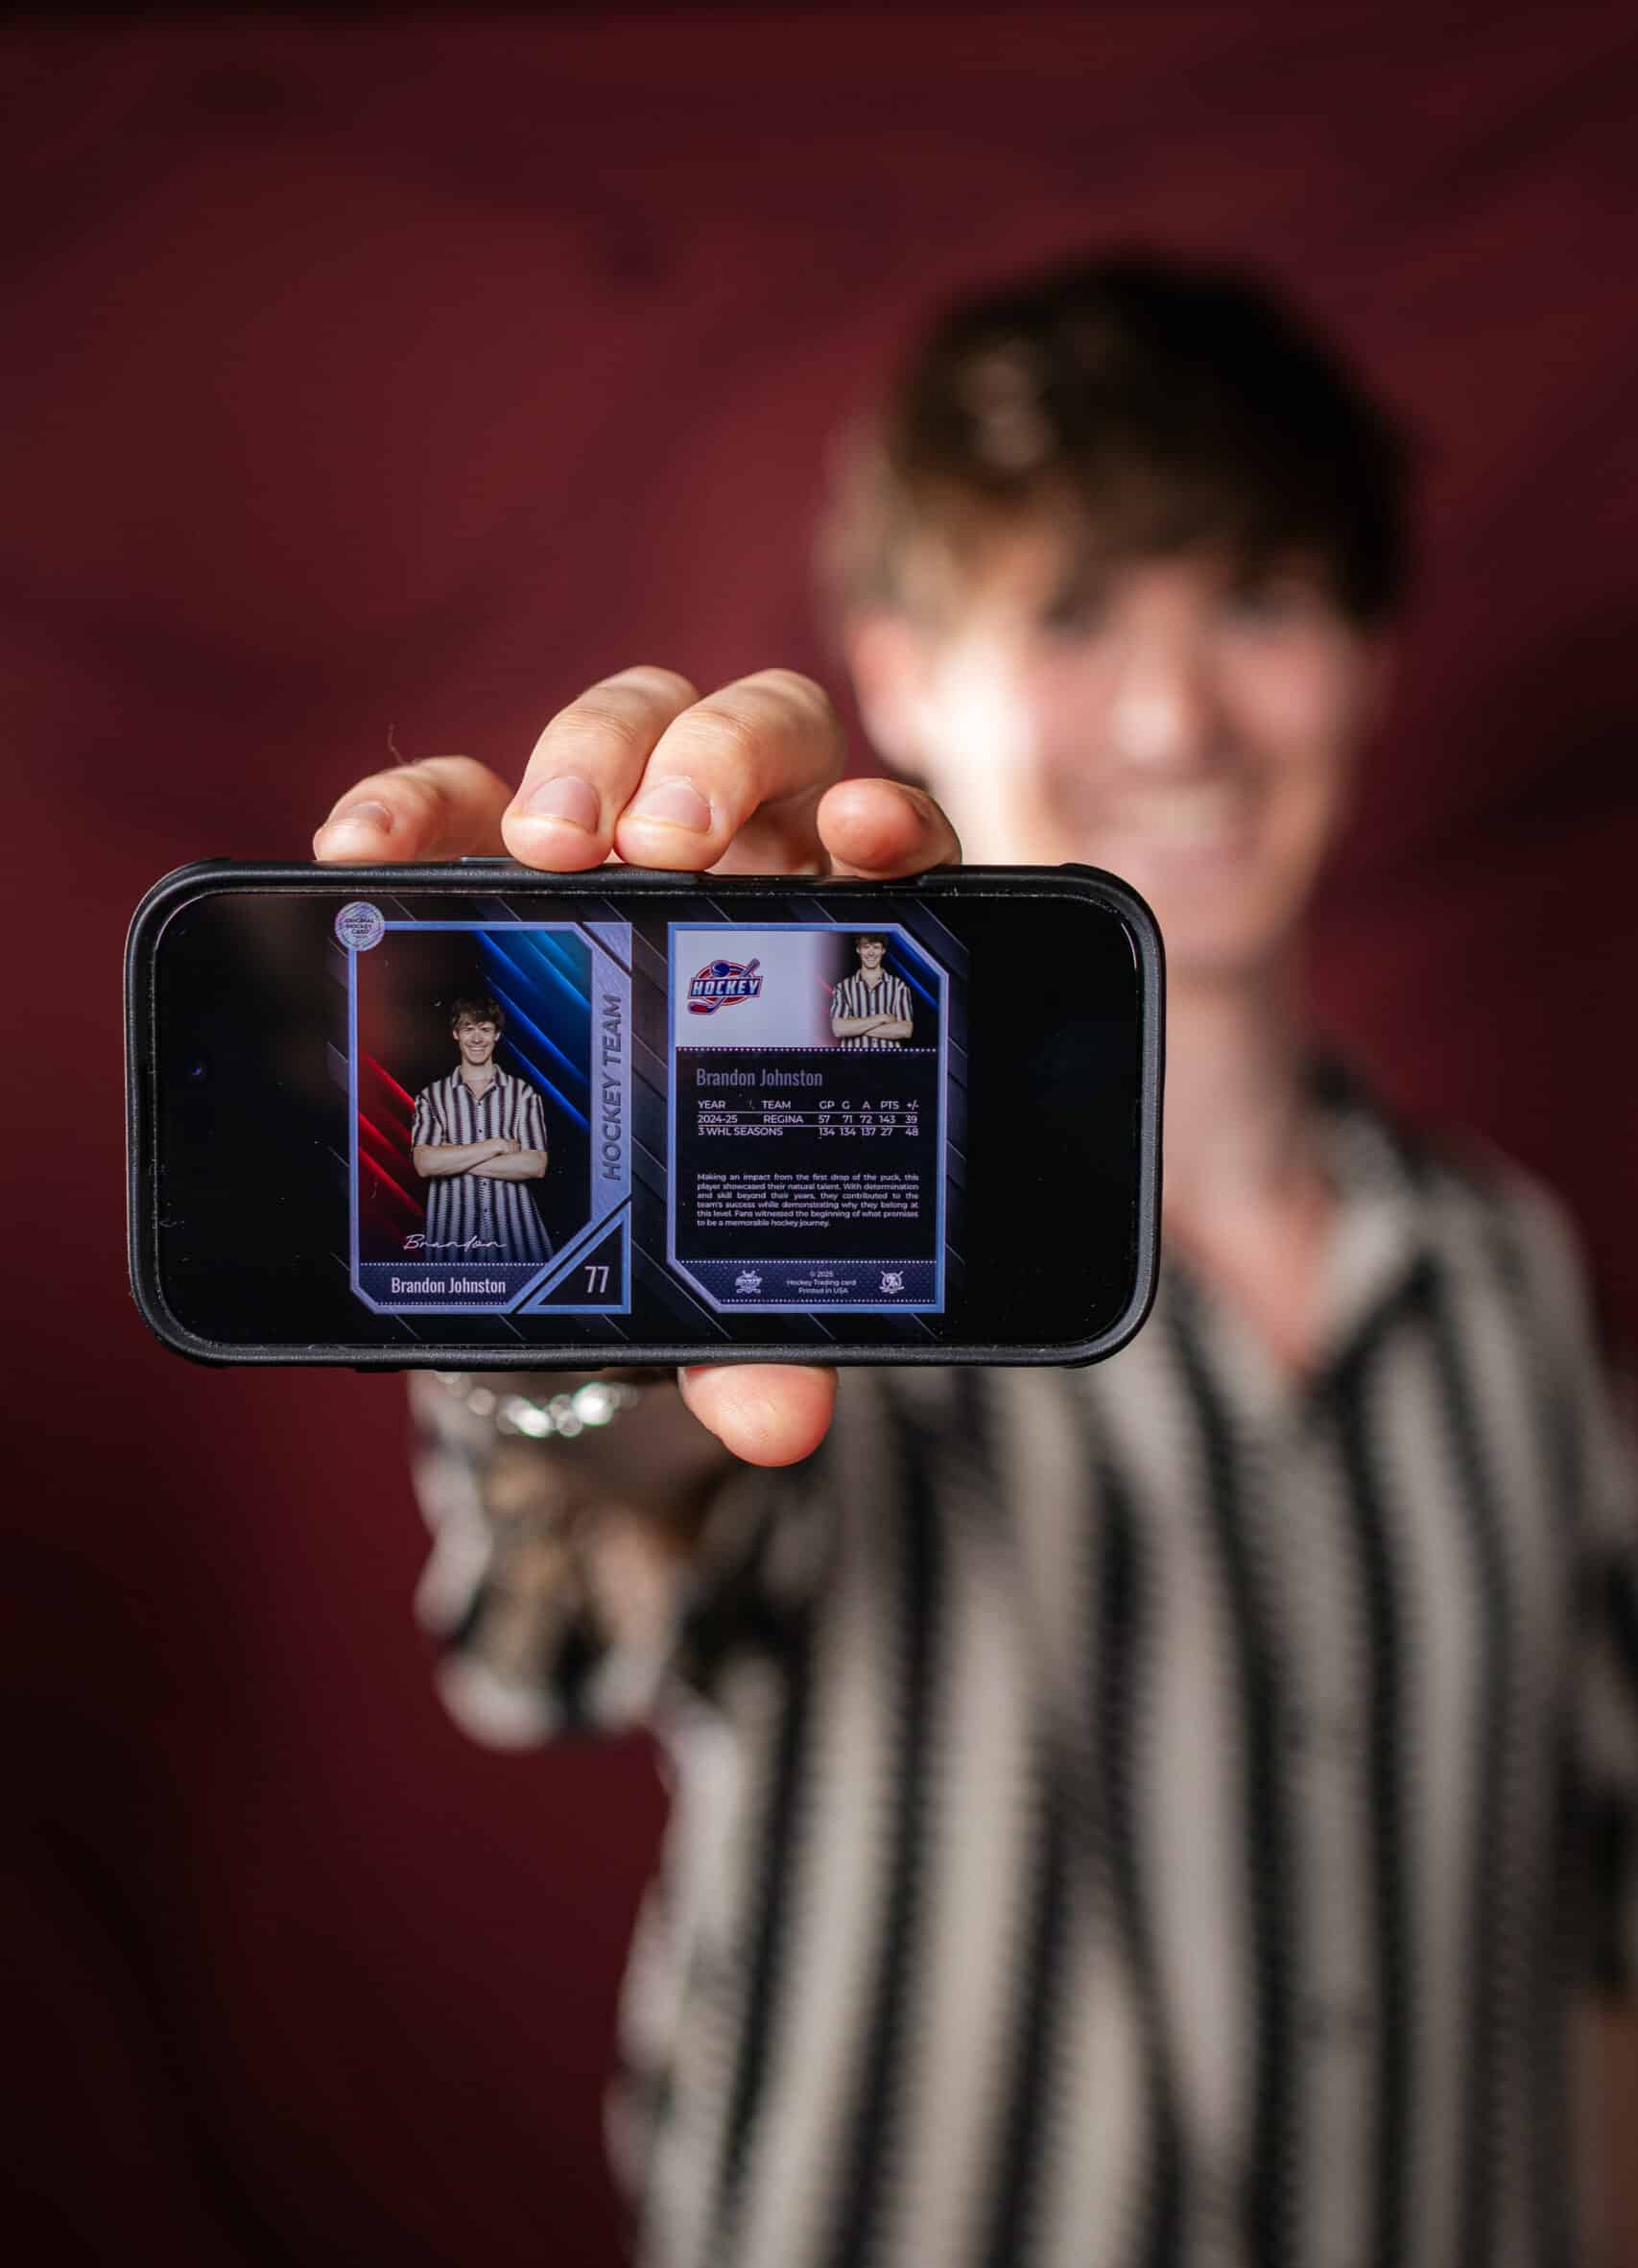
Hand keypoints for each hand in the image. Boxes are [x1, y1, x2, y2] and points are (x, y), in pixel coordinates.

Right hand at [314, 665, 961, 1464]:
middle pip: (767, 735)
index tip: (863, 839)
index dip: (889, 819)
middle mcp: (744, 862)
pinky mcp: (486, 853)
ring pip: (627, 723)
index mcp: (835, 944)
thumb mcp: (711, 1277)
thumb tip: (781, 1420)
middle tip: (662, 841)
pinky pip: (454, 794)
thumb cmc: (672, 1216)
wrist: (560, 1225)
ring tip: (549, 844)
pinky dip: (415, 806)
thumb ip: (754, 1333)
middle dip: (721, 760)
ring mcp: (615, 842)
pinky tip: (365, 850)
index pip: (893, 842)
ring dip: (588, 759)